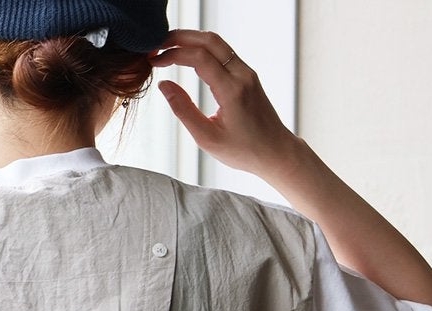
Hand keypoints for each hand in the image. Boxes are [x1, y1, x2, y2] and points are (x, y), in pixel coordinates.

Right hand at [149, 29, 298, 176]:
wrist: (276, 152)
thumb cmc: (244, 151)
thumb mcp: (208, 139)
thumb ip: (184, 111)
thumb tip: (164, 86)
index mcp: (232, 91)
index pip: (199, 57)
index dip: (173, 54)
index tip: (155, 61)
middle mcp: (242, 76)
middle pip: (208, 40)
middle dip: (180, 37)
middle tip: (158, 46)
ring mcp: (248, 73)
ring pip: (217, 43)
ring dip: (192, 40)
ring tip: (169, 48)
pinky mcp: (248, 76)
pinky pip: (224, 53)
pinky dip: (203, 49)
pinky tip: (188, 57)